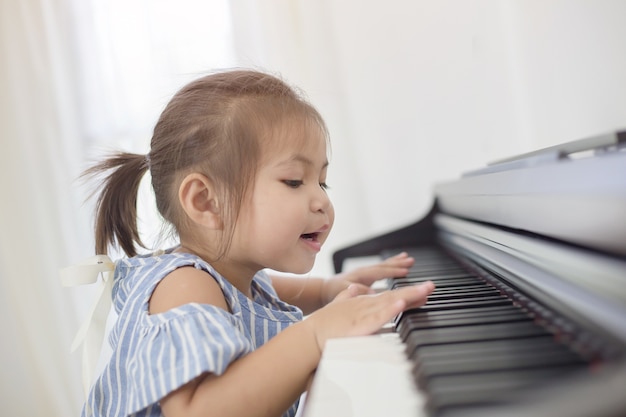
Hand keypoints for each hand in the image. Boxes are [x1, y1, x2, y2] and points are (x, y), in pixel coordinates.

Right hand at [305, 281, 434, 351]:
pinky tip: (401, 304)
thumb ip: (348, 296)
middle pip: (395, 296)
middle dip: (415, 291)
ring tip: (424, 291)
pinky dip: (390, 310)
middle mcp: (366, 305)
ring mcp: (363, 314)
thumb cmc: (324, 324)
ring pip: (390, 303)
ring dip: (408, 297)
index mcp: (363, 302)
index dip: (408, 293)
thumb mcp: (338, 306)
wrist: (311, 336)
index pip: (390, 295)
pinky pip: (378, 317)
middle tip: (432, 285)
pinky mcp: (360, 326)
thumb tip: (355, 288)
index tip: (424, 289)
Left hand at [321, 252, 414, 303]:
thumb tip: (372, 292)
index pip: (380, 272)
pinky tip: (396, 267)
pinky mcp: (365, 276)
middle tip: (411, 260)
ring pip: (383, 265)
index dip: (393, 272)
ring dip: (396, 262)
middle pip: (384, 265)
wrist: (324, 289)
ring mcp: (365, 272)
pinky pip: (381, 269)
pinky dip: (390, 267)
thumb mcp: (343, 291)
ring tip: (407, 258)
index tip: (406, 271)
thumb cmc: (332, 290)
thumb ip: (358, 291)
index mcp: (361, 274)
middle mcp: (364, 271)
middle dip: (398, 263)